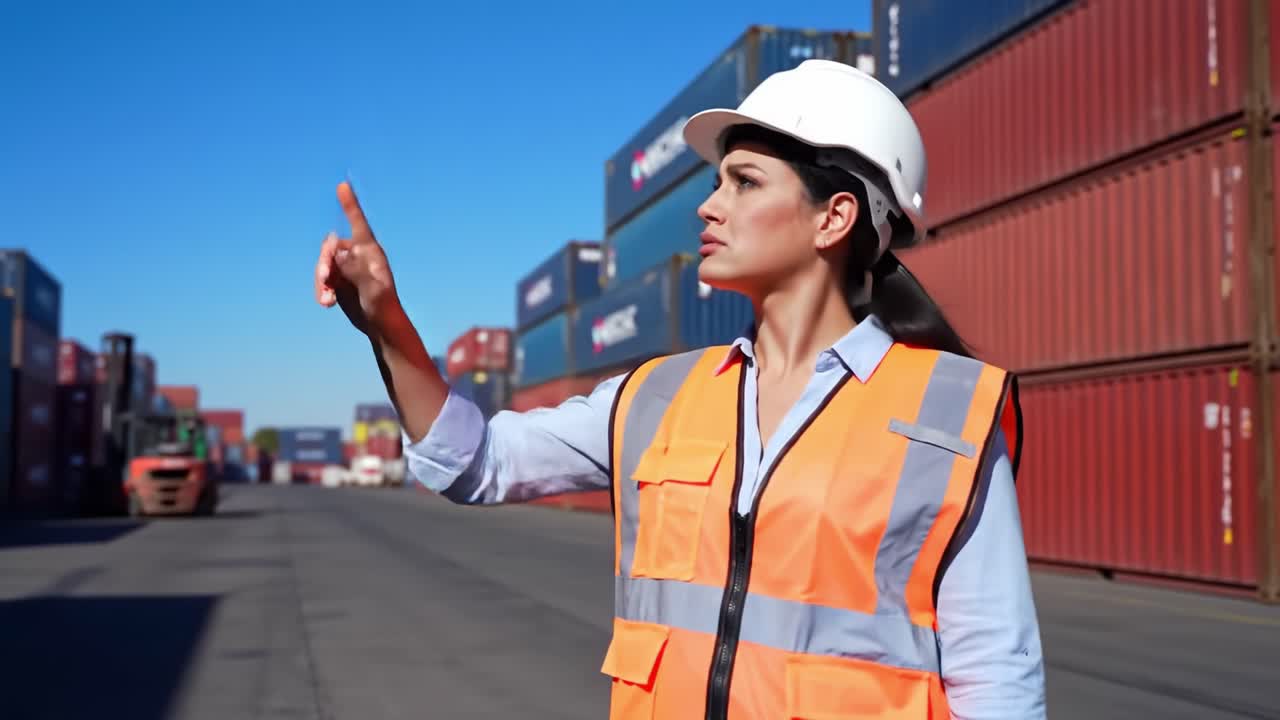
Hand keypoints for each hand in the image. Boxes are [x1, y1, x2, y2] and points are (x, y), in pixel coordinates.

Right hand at [315, 182, 399, 336]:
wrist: (381, 325)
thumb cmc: (384, 306)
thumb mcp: (372, 289)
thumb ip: (356, 269)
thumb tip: (340, 251)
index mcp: (370, 252)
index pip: (358, 223)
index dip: (350, 205)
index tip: (343, 185)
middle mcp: (357, 256)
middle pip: (331, 247)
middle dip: (323, 263)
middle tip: (324, 280)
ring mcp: (347, 268)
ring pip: (324, 265)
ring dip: (321, 281)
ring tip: (327, 300)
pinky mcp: (340, 281)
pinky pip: (323, 279)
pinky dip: (322, 290)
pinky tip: (327, 304)